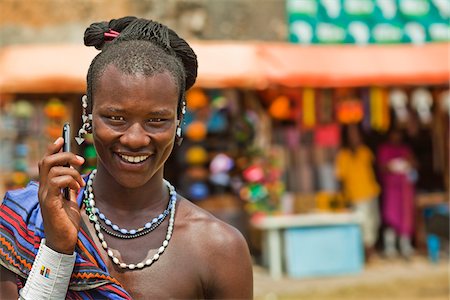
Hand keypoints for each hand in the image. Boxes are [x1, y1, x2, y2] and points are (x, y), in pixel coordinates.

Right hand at [38, 137, 84, 253]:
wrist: (64, 242)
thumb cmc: (67, 223)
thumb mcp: (72, 201)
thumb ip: (71, 188)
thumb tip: (76, 176)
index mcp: (48, 187)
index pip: (46, 162)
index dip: (52, 148)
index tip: (62, 138)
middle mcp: (42, 189)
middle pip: (47, 161)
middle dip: (65, 155)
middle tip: (81, 160)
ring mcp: (45, 195)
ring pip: (53, 169)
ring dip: (72, 171)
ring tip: (80, 182)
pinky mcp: (49, 202)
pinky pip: (56, 182)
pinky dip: (70, 180)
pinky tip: (76, 188)